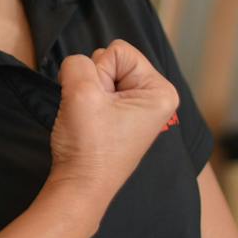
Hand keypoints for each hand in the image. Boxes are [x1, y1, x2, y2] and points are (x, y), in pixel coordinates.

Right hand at [45, 39, 181, 208]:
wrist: (80, 186)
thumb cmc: (89, 148)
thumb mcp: (82, 93)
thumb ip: (78, 63)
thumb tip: (77, 66)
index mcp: (160, 92)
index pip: (117, 51)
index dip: (99, 74)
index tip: (99, 106)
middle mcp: (154, 96)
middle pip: (109, 60)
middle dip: (93, 81)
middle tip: (93, 114)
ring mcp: (136, 106)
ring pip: (99, 74)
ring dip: (87, 92)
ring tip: (90, 120)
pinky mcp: (120, 114)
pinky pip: (96, 89)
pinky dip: (86, 102)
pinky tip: (89, 123)